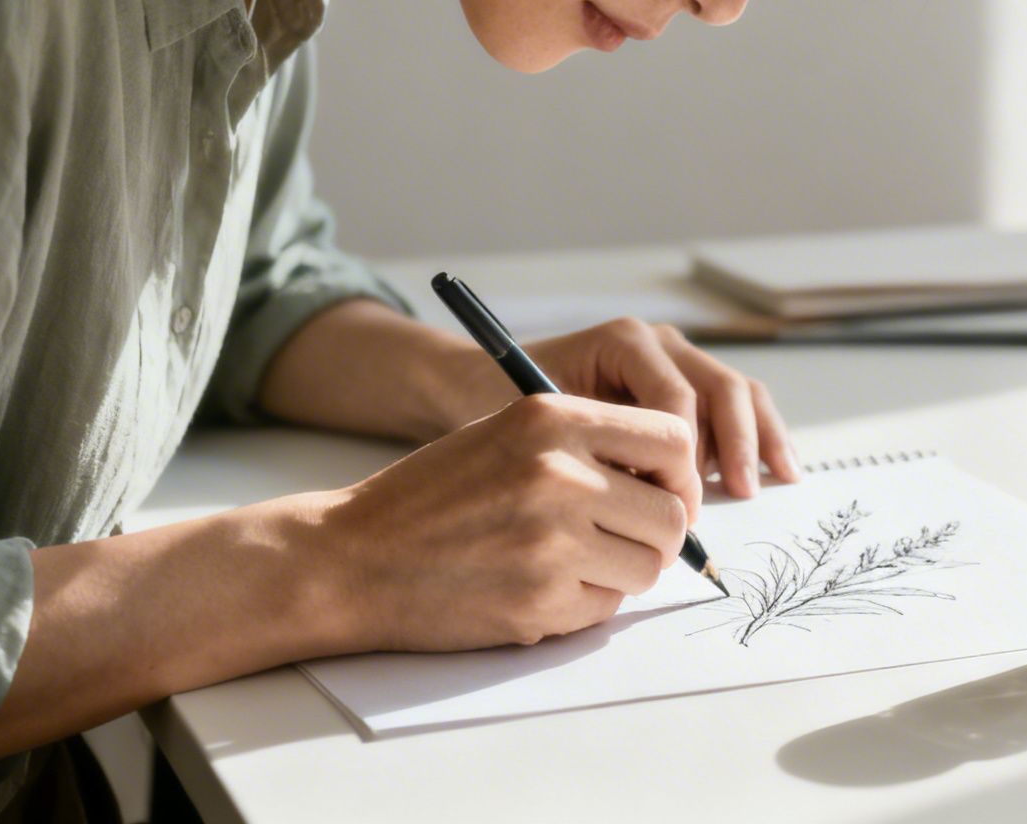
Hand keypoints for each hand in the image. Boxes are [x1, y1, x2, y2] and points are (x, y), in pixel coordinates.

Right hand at [317, 394, 701, 650]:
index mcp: (552, 419)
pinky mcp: (542, 600)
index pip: (673, 439)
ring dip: (623, 572)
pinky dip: (586, 604)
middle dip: (658, 534)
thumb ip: (585, 444)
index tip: (660, 491)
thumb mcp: (506, 434)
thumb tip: (671, 481)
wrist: (350, 558)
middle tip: (623, 540)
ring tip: (574, 563)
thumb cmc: (431, 496)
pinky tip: (539, 588)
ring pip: (647, 566)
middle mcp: (560, 473)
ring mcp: (553, 541)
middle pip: (671, 514)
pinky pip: (607, 608)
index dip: (677, 474)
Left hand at [441, 317, 799, 496]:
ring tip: (765, 485)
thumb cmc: (500, 404)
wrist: (480, 384)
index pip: (676, 398)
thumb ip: (595, 451)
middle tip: (738, 495)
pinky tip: (776, 471)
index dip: (684, 456)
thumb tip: (648, 501)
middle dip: (734, 444)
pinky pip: (735, 405)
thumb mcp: (540, 425)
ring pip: (737, 393)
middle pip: (720, 387)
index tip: (677, 505)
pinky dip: (758, 436)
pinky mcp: (687, 384)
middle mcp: (659, 343)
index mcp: (625, 342)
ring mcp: (677, 360)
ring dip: (757, 439)